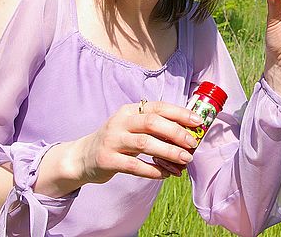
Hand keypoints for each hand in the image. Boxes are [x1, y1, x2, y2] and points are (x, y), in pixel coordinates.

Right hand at [63, 101, 201, 186]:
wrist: (83, 157)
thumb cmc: (117, 141)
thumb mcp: (132, 127)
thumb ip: (154, 127)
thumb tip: (188, 133)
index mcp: (130, 110)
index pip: (157, 107)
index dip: (179, 113)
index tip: (198, 121)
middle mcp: (120, 122)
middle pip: (152, 123)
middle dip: (176, 132)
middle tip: (192, 144)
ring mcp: (112, 141)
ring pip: (145, 144)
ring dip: (168, 152)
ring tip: (184, 160)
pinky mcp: (107, 160)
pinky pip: (134, 166)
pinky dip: (153, 170)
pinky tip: (165, 173)